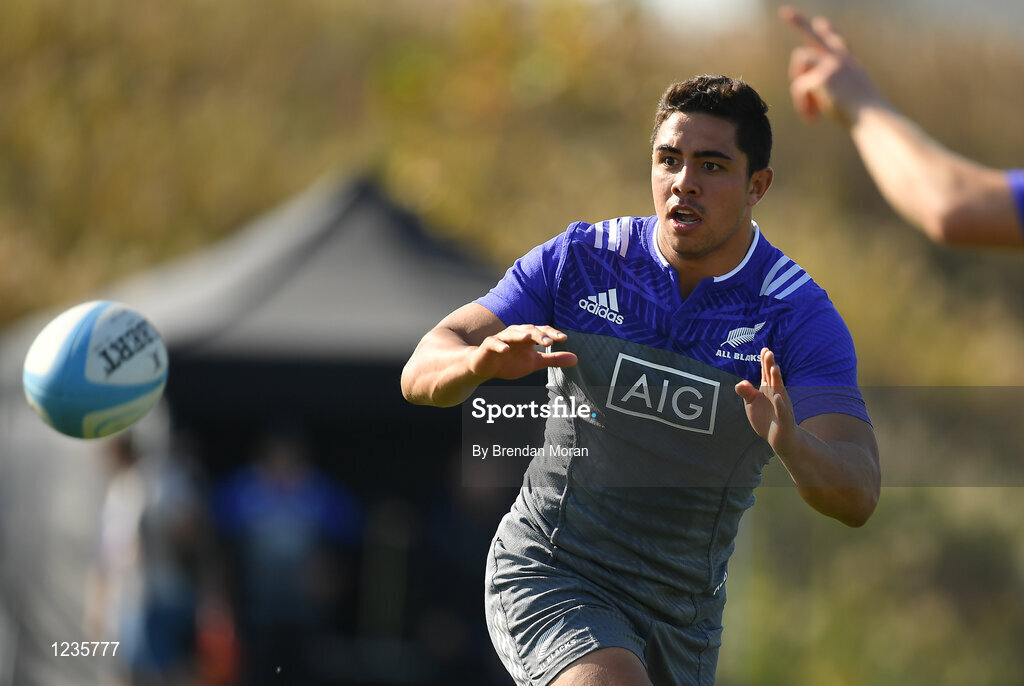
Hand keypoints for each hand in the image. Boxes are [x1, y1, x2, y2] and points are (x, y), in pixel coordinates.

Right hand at [468, 324, 576, 380]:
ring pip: (512, 334)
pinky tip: (505, 349)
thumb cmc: (510, 362)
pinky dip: (499, 345)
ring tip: (529, 337)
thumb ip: (553, 359)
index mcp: (528, 337)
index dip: (552, 334)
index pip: (542, 331)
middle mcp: (516, 334)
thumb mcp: (534, 362)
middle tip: (550, 342)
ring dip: (520, 335)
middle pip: (529, 330)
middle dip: (539, 334)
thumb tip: (576, 359)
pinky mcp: (488, 346)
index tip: (564, 339)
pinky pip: (493, 343)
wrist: (485, 367)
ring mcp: (502, 339)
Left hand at [734, 348, 798, 456]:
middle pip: (773, 378)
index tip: (764, 349)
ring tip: (774, 368)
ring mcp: (781, 406)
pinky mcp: (784, 419)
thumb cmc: (766, 418)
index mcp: (768, 389)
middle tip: (768, 352)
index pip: (766, 373)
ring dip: (777, 379)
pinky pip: (782, 410)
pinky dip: (779, 404)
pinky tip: (776, 396)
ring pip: (779, 390)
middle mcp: (776, 394)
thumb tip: (740, 382)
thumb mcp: (752, 404)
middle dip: (770, 365)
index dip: (765, 362)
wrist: (781, 439)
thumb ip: (747, 393)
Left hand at [780, 5, 886, 124]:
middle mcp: (840, 60)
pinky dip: (803, 106)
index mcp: (850, 66)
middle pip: (814, 36)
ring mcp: (831, 64)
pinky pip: (798, 88)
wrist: (874, 118)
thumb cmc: (865, 116)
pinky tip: (814, 119)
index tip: (820, 22)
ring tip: (811, 108)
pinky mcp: (823, 76)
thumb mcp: (851, 99)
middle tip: (785, 12)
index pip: (837, 44)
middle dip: (798, 23)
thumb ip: (831, 91)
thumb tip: (805, 86)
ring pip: (800, 59)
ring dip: (799, 83)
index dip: (828, 33)